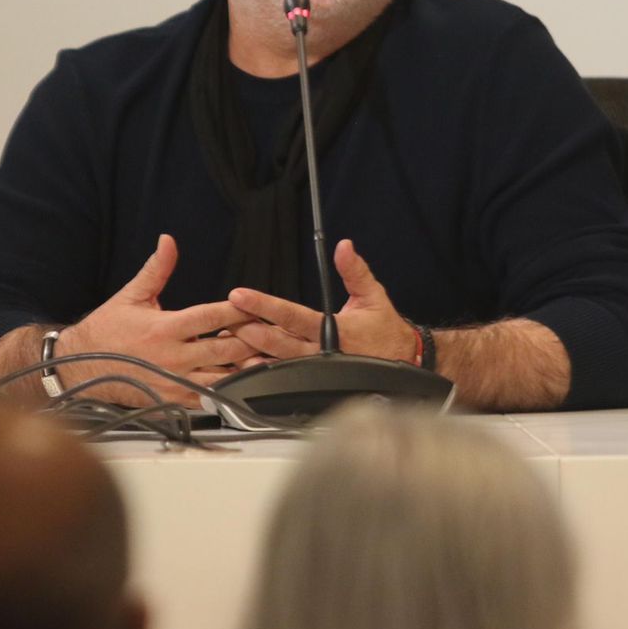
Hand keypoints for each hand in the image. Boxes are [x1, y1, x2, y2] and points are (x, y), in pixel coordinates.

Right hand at [56, 234, 260, 406]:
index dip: (238, 310)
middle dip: (250, 338)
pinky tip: (242, 378)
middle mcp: (173, 358)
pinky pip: (209, 398)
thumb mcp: (132, 296)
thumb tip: (168, 240)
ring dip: (245, 366)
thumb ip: (157, 269)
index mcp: (165, 328)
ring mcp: (174, 382)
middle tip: (270, 330)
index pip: (211, 316)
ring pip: (223, 377)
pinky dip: (229, 388)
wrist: (81, 368)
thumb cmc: (107, 331)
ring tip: (265, 355)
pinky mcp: (173, 400)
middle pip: (225, 348)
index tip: (256, 304)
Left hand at [227, 239, 416, 364]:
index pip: (292, 316)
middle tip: (224, 320)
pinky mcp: (314, 382)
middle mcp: (322, 353)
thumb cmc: (385, 329)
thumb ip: (355, 271)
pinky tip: (242, 365)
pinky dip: (263, 372)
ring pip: (277, 364)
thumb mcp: (372, 295)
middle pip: (277, 343)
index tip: (240, 295)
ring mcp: (316, 371)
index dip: (264, 306)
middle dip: (249, 331)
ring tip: (226, 341)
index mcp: (334, 330)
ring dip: (251, 353)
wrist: (402, 362)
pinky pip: (284, 379)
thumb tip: (344, 246)